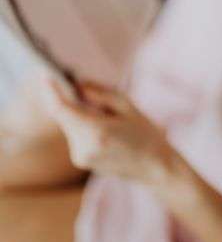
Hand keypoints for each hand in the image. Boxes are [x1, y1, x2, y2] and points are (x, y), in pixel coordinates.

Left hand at [44, 78, 173, 186]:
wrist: (154, 167)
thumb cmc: (145, 133)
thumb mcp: (126, 105)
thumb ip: (99, 93)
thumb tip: (76, 84)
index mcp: (96, 132)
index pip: (61, 109)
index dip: (51, 91)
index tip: (47, 75)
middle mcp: (83, 147)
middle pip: (64, 115)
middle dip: (70, 99)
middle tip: (85, 88)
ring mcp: (80, 157)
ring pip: (69, 124)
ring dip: (78, 113)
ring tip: (105, 113)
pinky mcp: (80, 160)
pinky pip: (74, 134)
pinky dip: (82, 123)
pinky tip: (104, 125)